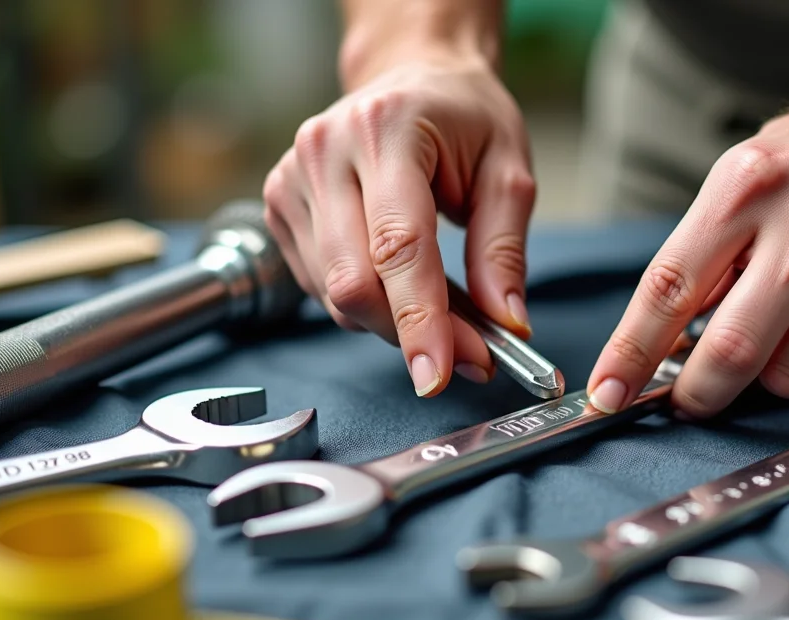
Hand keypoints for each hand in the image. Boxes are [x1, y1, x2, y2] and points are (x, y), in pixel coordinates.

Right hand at [264, 54, 535, 396]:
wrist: (411, 76)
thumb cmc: (462, 118)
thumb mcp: (509, 170)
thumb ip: (504, 249)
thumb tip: (504, 323)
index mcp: (386, 129)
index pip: (397, 245)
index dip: (418, 319)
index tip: (436, 375)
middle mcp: (325, 151)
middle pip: (354, 282)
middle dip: (411, 334)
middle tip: (470, 355)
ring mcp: (292, 179)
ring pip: (335, 296)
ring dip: (392, 323)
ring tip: (443, 308)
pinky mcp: (279, 206)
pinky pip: (321, 287)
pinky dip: (367, 303)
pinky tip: (398, 280)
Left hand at [588, 76, 788, 416]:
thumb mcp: (745, 174)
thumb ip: (705, 251)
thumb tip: (665, 343)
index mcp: (747, 188)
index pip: (669, 289)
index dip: (630, 353)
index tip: (606, 395)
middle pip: (731, 351)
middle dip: (698, 393)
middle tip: (690, 399)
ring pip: (787, 376)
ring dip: (767, 372)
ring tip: (780, 323)